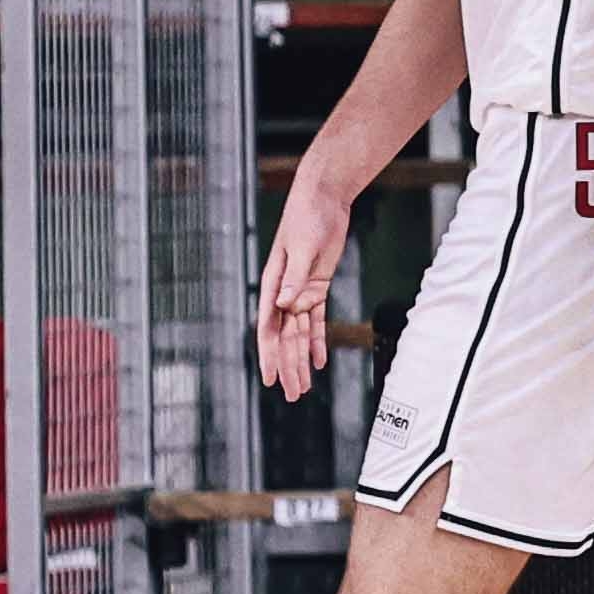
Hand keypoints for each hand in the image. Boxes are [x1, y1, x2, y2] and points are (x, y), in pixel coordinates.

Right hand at [254, 170, 354, 403]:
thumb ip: (295, 278)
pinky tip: (320, 362)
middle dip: (288, 366)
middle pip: (285, 337)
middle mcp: (283, 292)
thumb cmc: (307, 217)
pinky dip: (318, 340)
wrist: (323, 197)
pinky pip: (316, 320)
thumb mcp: (302, 247)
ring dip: (302, 360)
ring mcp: (300, 290)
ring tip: (304, 387)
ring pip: (300, 334)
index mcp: (273, 284)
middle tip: (293, 395)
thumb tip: (285, 305)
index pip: (269, 327)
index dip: (270, 355)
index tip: (271, 379)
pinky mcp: (316, 286)